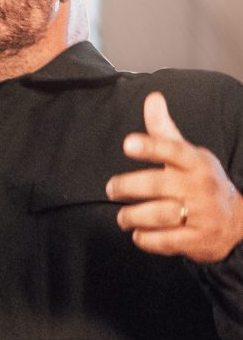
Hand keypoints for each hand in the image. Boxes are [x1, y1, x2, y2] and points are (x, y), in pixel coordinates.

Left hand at [105, 91, 242, 262]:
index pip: (172, 150)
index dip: (150, 147)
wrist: (238, 220)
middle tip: (110, 189)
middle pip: (157, 185)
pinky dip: (147, 239)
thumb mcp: (188, 153)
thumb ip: (164, 130)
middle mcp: (199, 187)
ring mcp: (202, 215)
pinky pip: (167, 242)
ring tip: (122, 217)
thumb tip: (152, 97)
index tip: (127, 143)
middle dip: (127, 187)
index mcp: (195, 162)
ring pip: (159, 215)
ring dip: (133, 216)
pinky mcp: (199, 240)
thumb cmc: (201, 180)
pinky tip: (139, 234)